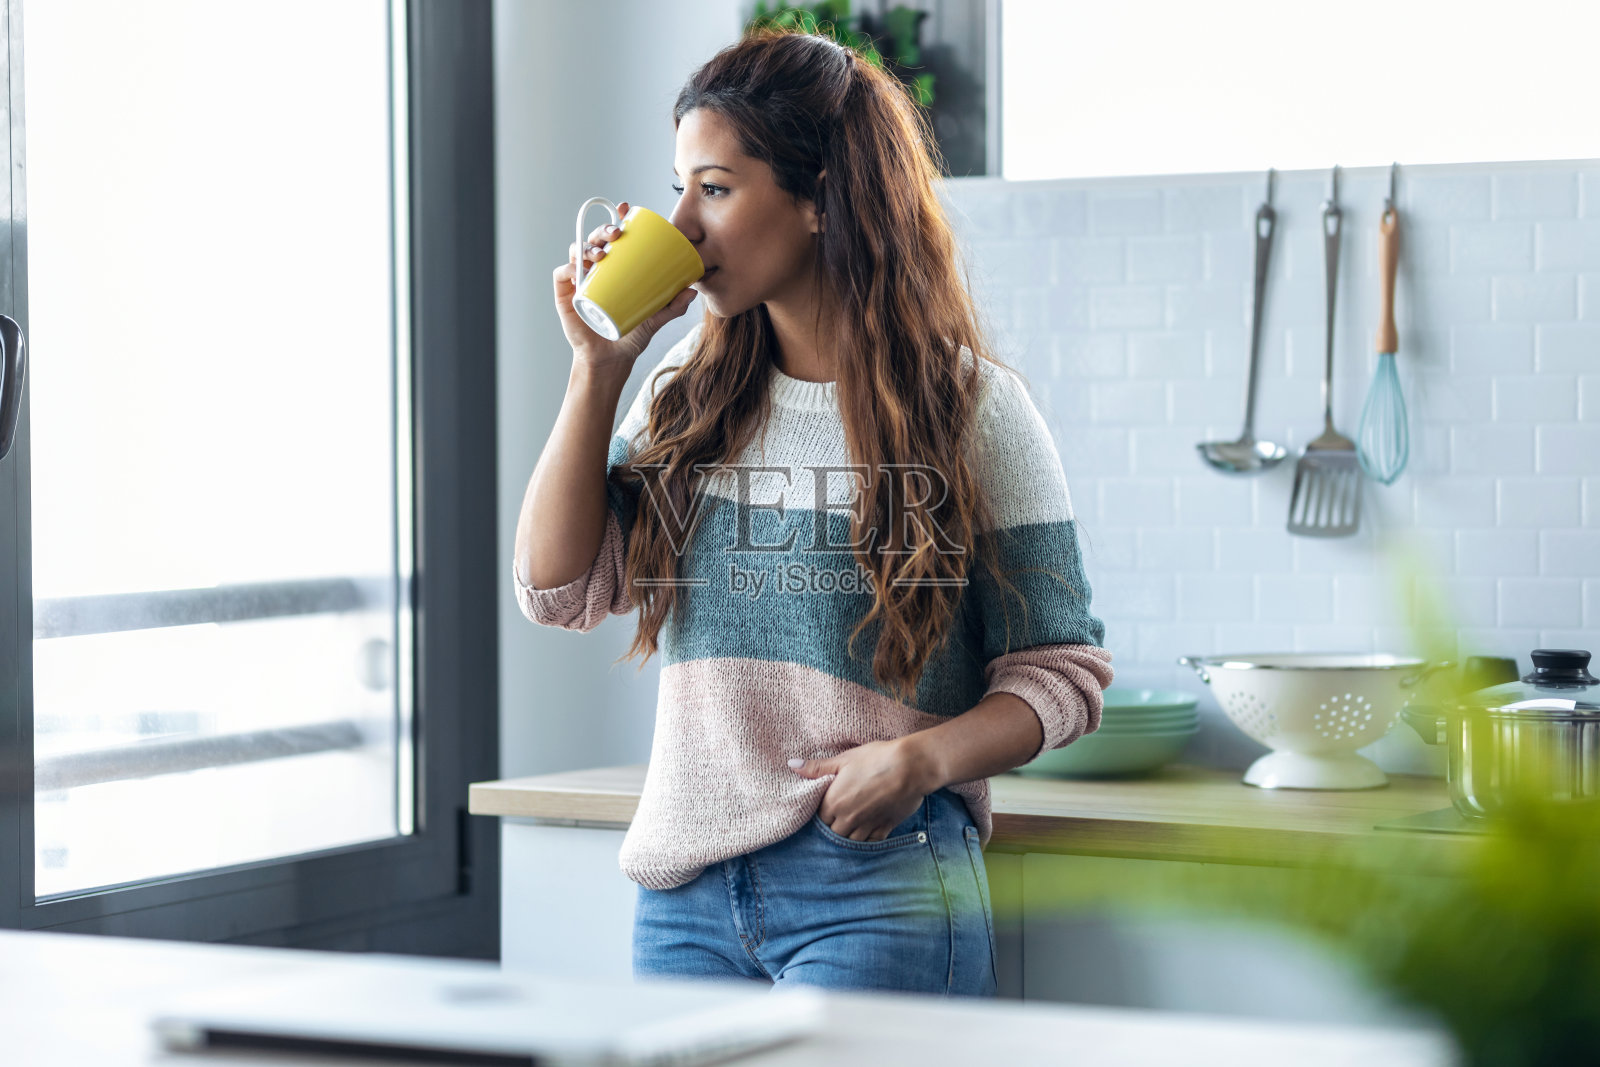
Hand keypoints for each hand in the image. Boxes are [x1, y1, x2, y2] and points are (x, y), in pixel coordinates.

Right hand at [552, 199, 698, 374]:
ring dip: (587, 246)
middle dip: (603, 229)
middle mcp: (595, 269)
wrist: (611, 360)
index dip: (616, 217)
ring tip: (601, 253)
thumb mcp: (655, 319)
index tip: (626, 208)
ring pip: (577, 252)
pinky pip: (562, 274)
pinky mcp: (565, 294)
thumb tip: (693, 290)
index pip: (612, 237)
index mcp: (614, 267)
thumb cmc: (632, 335)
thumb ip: (673, 306)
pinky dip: (568, 268)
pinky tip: (577, 267)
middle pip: (594, 239)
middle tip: (617, 233)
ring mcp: (579, 280)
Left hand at [788, 738, 940, 841]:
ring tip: (852, 825)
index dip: (822, 813)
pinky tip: (868, 831)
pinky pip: (872, 842)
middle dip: (834, 826)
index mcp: (834, 802)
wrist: (911, 767)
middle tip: (839, 816)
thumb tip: (792, 765)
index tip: (826, 806)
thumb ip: (817, 767)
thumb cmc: (876, 758)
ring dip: (849, 835)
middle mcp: (848, 818)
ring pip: (851, 841)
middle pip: (833, 833)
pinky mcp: (885, 828)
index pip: (819, 818)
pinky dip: (868, 839)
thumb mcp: (844, 759)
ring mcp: (867, 825)